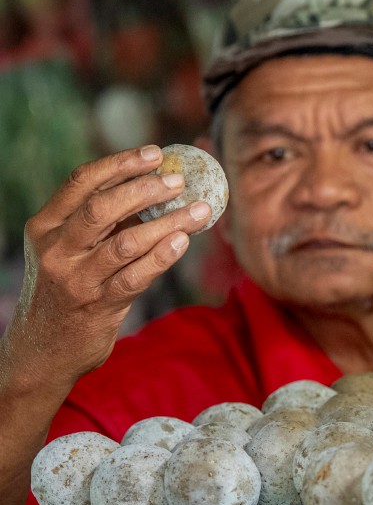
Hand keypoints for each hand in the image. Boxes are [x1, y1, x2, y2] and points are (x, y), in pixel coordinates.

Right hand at [4, 145, 211, 389]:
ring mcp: (76, 279)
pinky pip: (136, 276)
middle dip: (145, 189)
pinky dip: (163, 256)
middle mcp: (57, 250)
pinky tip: (183, 241)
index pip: (81, 182)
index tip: (155, 153)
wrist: (42, 351)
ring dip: (168, 223)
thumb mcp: (67, 250)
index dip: (120, 163)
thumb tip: (156, 185)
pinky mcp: (98, 306)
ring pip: (126, 242)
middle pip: (102, 207)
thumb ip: (100, 221)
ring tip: (199, 210)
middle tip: (179, 180)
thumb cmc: (67, 289)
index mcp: (46, 225)